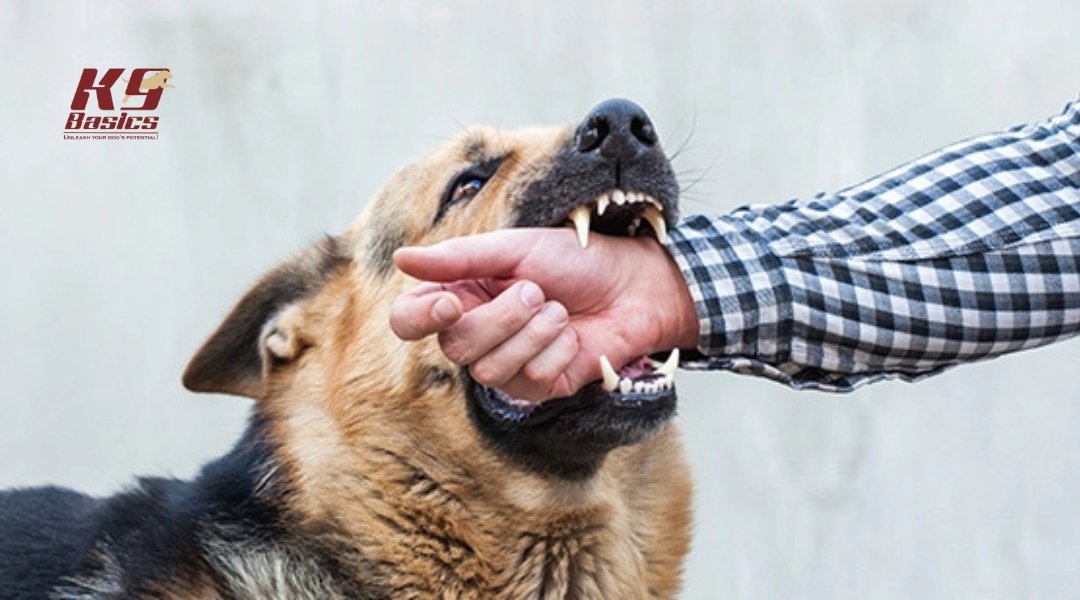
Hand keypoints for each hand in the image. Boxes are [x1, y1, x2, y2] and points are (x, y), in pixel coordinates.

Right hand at [390, 228, 698, 400]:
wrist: (633, 286)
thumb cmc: (575, 260)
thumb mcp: (515, 248)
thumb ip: (458, 258)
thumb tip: (401, 258)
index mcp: (461, 295)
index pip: (410, 320)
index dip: (419, 319)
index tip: (452, 303)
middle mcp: (476, 333)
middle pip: (455, 346)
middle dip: (500, 318)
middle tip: (536, 291)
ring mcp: (506, 364)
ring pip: (489, 370)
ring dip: (532, 335)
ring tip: (558, 312)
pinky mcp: (538, 388)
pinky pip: (528, 381)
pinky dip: (556, 352)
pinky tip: (573, 337)